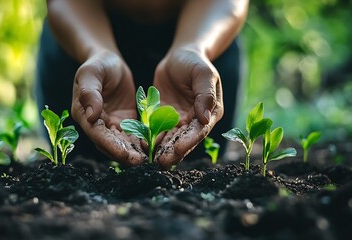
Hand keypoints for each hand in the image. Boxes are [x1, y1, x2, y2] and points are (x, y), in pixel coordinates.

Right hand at [71, 51, 146, 165]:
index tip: (125, 154)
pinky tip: (155, 147)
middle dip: (125, 154)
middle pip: (110, 144)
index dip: (110, 145)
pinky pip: (134, 135)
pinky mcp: (125, 122)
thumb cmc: (97, 64)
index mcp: (83, 114)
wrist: (109, 61)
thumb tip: (91, 115)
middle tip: (141, 162)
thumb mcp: (91, 72)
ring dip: (135, 152)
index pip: (96, 134)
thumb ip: (89, 92)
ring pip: (123, 143)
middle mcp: (96, 124)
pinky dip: (143, 142)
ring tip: (150, 159)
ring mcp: (111, 124)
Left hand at [153, 45, 223, 168]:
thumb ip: (205, 94)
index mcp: (210, 112)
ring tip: (149, 160)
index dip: (188, 142)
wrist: (179, 56)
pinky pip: (157, 130)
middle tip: (160, 163)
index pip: (199, 131)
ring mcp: (179, 121)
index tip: (176, 150)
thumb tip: (205, 118)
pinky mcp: (164, 118)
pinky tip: (141, 146)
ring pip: (170, 139)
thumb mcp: (203, 73)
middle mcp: (195, 121)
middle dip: (172, 152)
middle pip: (184, 140)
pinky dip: (150, 139)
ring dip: (160, 150)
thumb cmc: (194, 62)